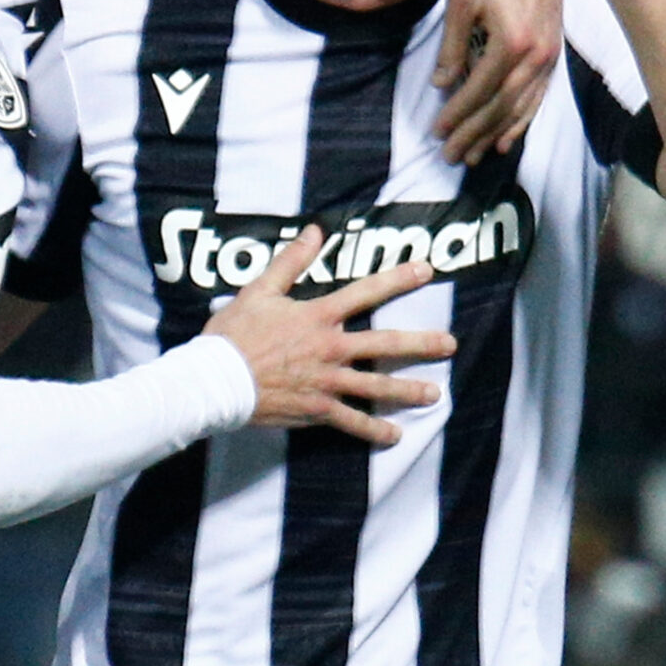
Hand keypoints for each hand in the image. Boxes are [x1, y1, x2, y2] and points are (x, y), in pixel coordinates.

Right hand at [202, 226, 455, 444]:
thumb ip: (290, 261)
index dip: (398, 279)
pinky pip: (352, 422)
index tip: (426, 271)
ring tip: (435, 394)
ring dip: (408, 390)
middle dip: (421, 343)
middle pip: (385, 344)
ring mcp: (326, 382)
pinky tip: (394, 435)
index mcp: (318, 317)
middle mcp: (330, 349)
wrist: (215, 380)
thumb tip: (314, 231)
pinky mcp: (317, 410)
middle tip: (450, 343)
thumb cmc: (233, 334)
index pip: (365, 293)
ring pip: (377, 387)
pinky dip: (374, 430)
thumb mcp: (258, 290)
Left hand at [432, 0, 563, 163]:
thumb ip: (452, 45)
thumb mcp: (462, 0)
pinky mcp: (553, 56)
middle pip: (501, 107)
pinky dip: (521, 122)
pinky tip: (505, 140)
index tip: (437, 131)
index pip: (480, 90)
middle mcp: (535, 56)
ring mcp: (549, 58)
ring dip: (493, 134)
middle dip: (473, 134)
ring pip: (519, 108)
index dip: (457, 114)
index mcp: (512, 41)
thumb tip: (442, 85)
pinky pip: (537, 98)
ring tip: (472, 156)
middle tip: (450, 155)